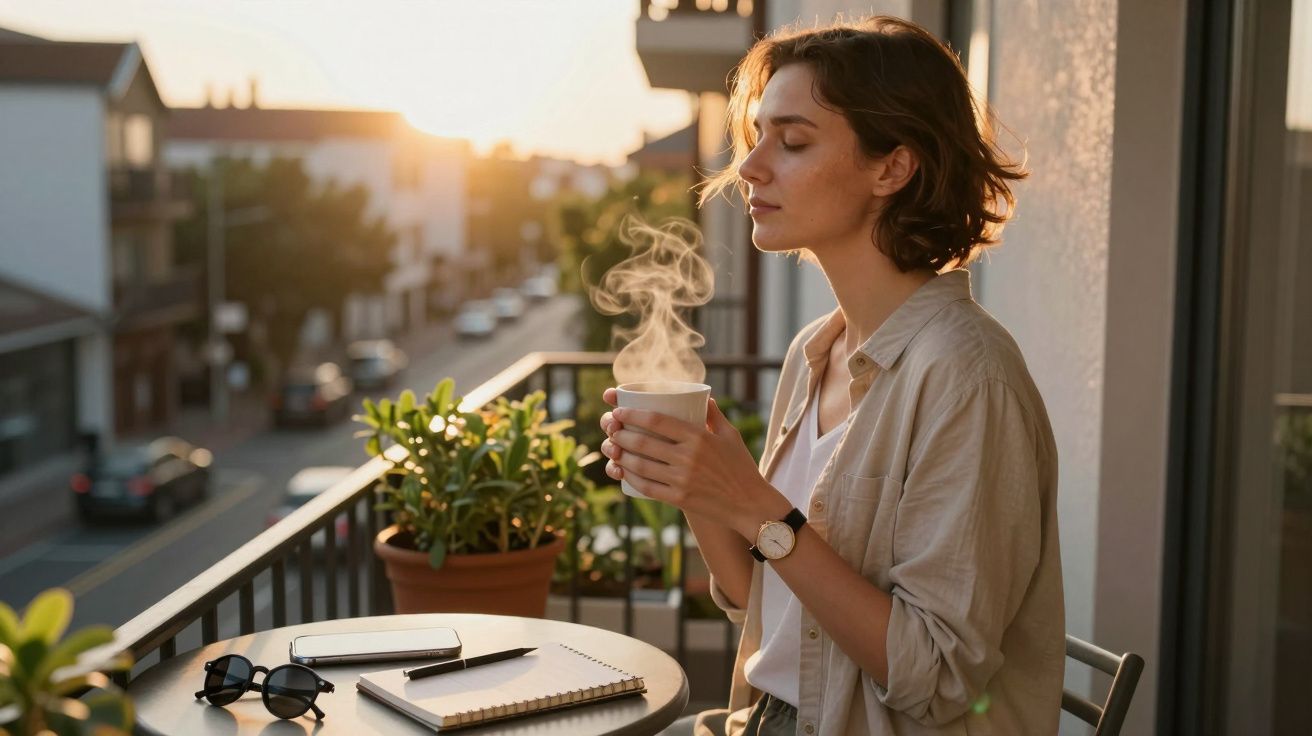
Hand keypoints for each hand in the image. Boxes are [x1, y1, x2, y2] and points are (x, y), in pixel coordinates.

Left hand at [598, 388, 785, 536]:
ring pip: (640, 465)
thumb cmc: (742, 468)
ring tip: (612, 448)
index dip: (632, 414)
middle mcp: (688, 457)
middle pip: (643, 442)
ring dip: (620, 455)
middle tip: (611, 429)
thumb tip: (704, 397)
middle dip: (620, 434)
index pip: (657, 420)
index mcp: (699, 437)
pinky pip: (646, 487)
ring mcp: (682, 479)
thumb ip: (714, 416)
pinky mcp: (679, 499)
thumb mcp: (731, 436)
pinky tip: (622, 471)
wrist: (750, 505)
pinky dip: (630, 478)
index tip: (618, 411)